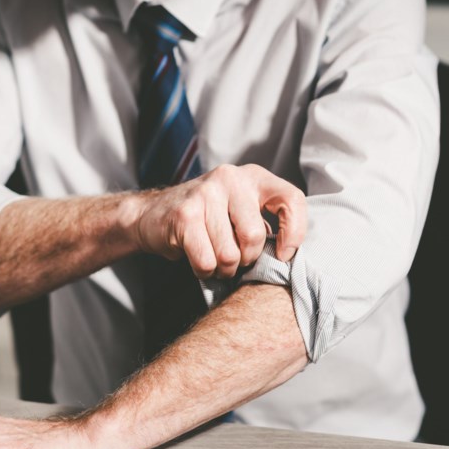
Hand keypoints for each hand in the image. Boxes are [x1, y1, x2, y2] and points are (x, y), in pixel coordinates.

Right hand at [131, 164, 306, 278]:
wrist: (153, 215)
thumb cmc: (207, 220)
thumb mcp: (241, 211)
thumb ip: (265, 224)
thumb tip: (287, 257)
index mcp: (254, 177)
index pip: (291, 199)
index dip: (295, 232)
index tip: (283, 254)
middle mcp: (231, 178)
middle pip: (254, 236)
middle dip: (246, 259)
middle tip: (235, 258)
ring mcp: (205, 193)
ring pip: (229, 254)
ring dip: (223, 269)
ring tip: (214, 259)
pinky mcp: (184, 215)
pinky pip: (206, 261)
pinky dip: (204, 270)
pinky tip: (198, 259)